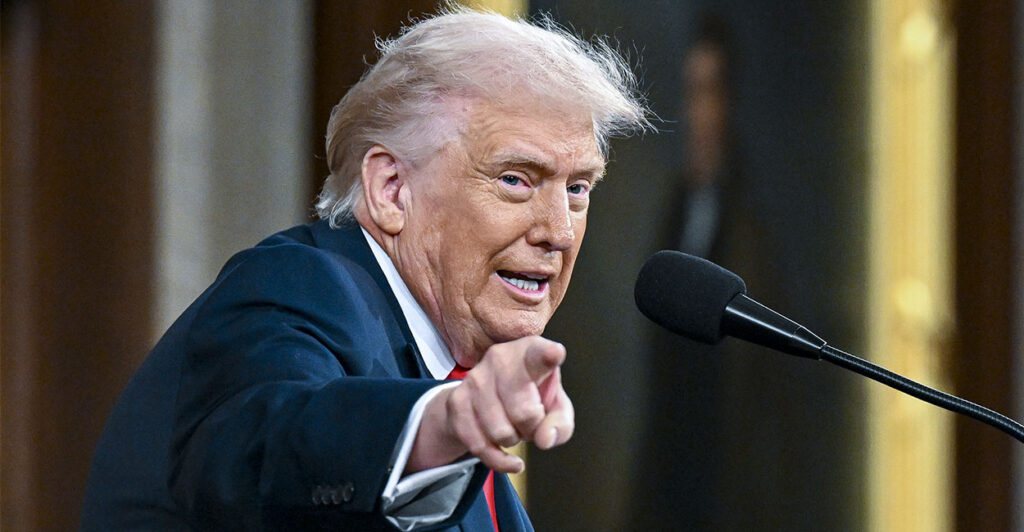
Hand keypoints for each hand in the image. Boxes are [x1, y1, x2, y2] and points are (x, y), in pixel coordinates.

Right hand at [407, 336, 574, 473]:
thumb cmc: (530, 398)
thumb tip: (544, 439)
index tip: (555, 354)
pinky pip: (480, 446)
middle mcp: (500, 358)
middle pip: (524, 413)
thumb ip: (560, 424)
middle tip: (531, 420)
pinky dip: (499, 460)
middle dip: (532, 428)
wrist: (484, 398)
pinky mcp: (456, 401)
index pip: (539, 355)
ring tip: (513, 426)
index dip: (549, 356)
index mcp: (530, 352)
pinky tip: (510, 459)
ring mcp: (475, 378)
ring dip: (513, 440)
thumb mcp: (555, 408)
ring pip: (501, 432)